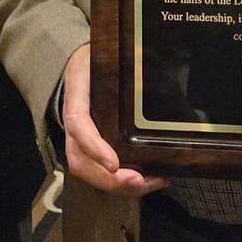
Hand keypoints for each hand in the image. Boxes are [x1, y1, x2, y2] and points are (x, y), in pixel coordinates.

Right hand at [63, 43, 166, 196]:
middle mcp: (73, 120)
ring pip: (86, 170)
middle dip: (108, 179)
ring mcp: (78, 136)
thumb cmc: (99, 60)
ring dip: (117, 185)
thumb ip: (131, 64)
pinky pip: (97, 170)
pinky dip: (121, 182)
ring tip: (149, 183)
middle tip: (139, 181)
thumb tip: (168, 71)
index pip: (78, 123)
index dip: (93, 146)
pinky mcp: (89, 145)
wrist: (82, 62)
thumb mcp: (109, 55)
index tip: (114, 163)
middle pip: (80, 159)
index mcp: (78, 93)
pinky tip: (149, 179)